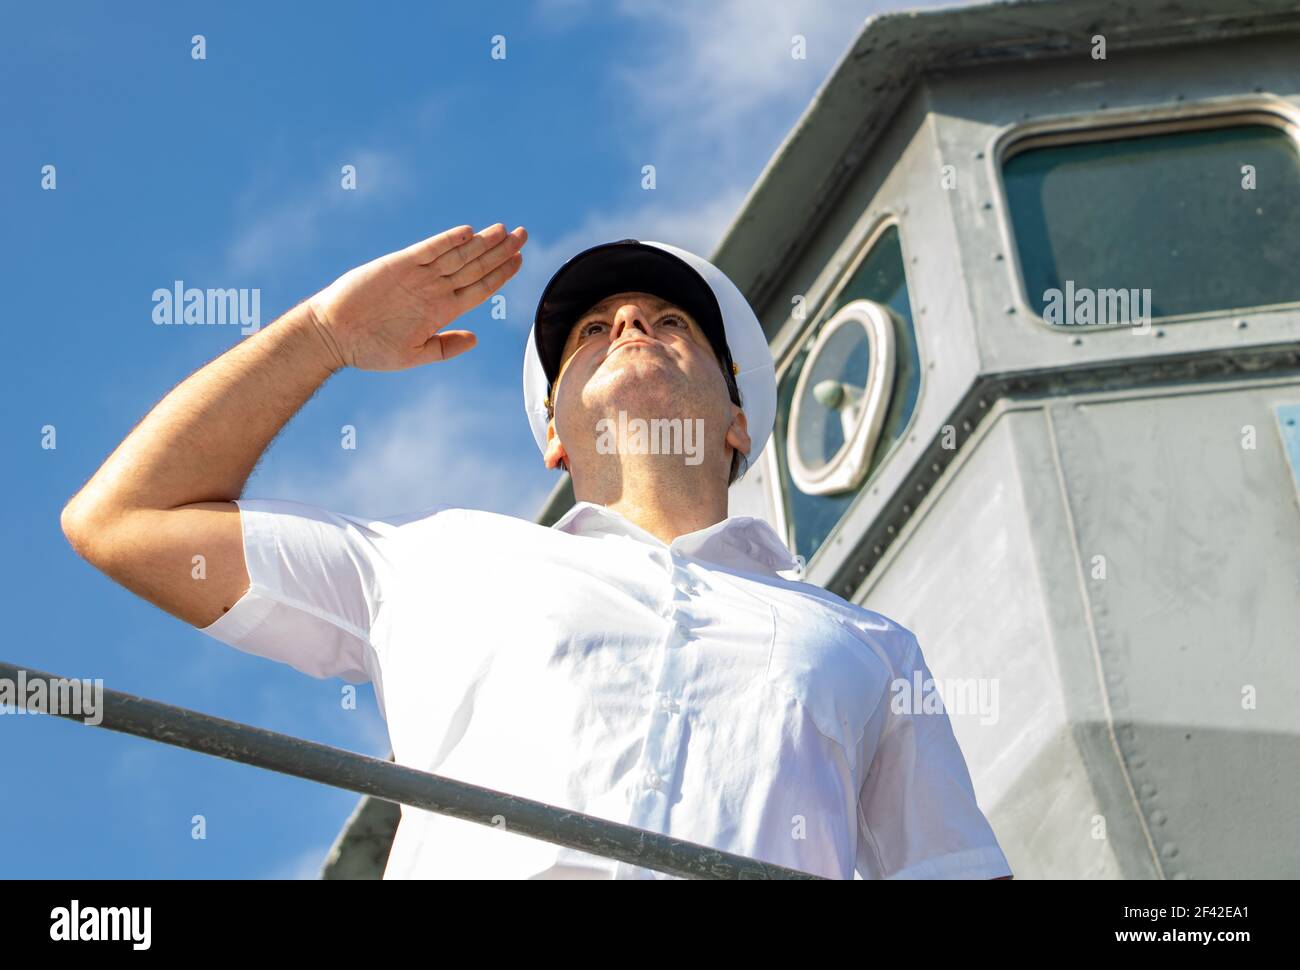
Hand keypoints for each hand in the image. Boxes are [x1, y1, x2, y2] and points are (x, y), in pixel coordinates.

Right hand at [305, 223, 526, 370]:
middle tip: (523, 235)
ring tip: (505, 230)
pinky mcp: (398, 265)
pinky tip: (468, 233)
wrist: (334, 335)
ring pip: (458, 256)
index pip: (479, 287)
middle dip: (500, 251)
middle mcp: (434, 289)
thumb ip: (445, 346)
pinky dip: (447, 241)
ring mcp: (418, 275)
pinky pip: (428, 250)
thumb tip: (476, 339)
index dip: (501, 274)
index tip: (520, 260)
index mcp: (441, 310)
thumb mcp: (414, 354)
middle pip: (475, 266)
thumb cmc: (370, 349)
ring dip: (482, 243)